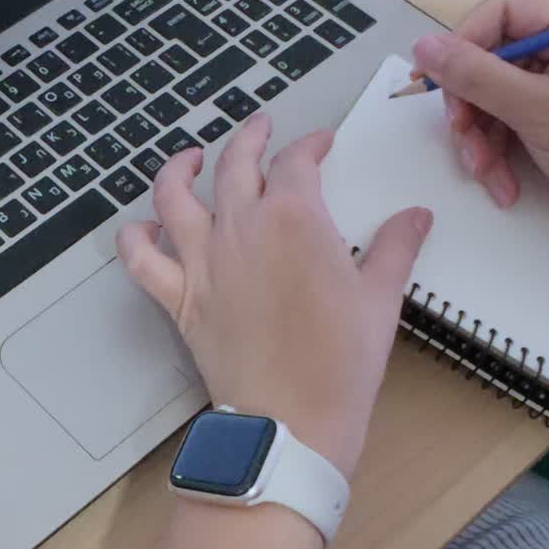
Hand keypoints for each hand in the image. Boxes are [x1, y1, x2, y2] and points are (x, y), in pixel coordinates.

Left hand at [117, 115, 430, 477]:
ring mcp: (203, 263)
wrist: (292, 420)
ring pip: (174, 196)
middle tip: (261, 129)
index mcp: (293, 217)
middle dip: (250, 137)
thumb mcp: (380, 298)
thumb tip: (414, 216)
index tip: (320, 145)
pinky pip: (141, 260)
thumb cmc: (341, 363)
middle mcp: (240, 228)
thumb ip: (394, 247)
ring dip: (179, 169)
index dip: (309, 146)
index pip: (296, 162)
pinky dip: (135, 238)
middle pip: (234, 163)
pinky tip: (143, 226)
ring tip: (191, 158)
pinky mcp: (180, 300)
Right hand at [411, 0, 548, 245]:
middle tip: (462, 135)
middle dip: (471, 104)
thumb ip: (476, 75)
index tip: (438, 79)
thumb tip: (424, 46)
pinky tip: (503, 180)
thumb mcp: (537, 111)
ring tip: (486, 171)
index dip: (464, 42)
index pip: (504, 9)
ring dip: (479, 137)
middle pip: (492, 55)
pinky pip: (507, 119)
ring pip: (493, 93)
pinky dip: (496, 151)